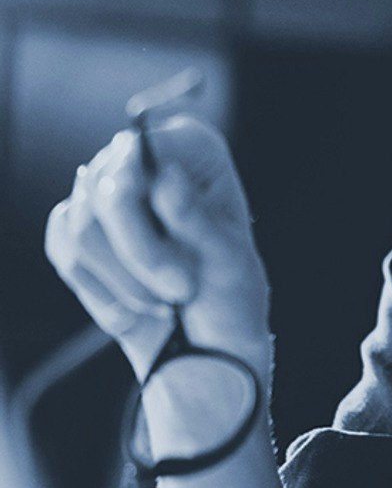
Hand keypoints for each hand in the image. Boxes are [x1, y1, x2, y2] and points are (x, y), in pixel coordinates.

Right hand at [46, 116, 270, 381]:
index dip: (143, 204)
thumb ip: (195, 218)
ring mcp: (106, 189)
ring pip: (81, 227)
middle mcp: (144, 157)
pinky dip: (100, 290)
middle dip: (139, 255)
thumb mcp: (226, 258)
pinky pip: (65, 251)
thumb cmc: (229, 291)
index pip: (139, 152)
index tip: (162, 241)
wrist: (207, 340)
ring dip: (122, 279)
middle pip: (104, 193)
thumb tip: (165, 176)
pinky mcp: (79, 225)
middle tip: (178, 291)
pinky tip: (135, 309)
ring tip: (165, 303)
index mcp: (193, 147)